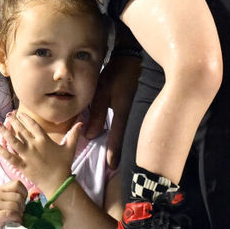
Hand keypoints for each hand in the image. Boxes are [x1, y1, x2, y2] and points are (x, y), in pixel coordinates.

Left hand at [0, 112, 77, 195]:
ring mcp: (27, 156)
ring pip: (13, 141)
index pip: (33, 125)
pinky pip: (10, 157)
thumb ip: (74, 134)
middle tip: (8, 115)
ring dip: (5, 132)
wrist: (58, 182)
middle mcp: (34, 146)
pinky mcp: (22, 166)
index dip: (25, 118)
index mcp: (44, 140)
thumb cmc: (64, 165)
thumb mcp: (70, 148)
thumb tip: (81, 123)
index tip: (19, 113)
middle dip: (13, 121)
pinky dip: (2, 151)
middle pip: (21, 131)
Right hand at [0, 178, 26, 228]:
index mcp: (1, 189)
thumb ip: (18, 197)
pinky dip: (16, 218)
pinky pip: (10, 213)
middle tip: (19, 213)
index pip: (17, 184)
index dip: (23, 193)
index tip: (22, 202)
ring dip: (19, 214)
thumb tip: (31, 195)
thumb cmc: (5, 218)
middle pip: (18, 197)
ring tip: (16, 218)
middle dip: (22, 206)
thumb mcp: (10, 203)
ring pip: (15, 205)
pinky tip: (16, 222)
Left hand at [84, 53, 140, 167]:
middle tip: (118, 170)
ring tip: (121, 161)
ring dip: (126, 146)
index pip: (118, 135)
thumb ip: (96, 113)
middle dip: (122, 154)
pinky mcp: (140, 108)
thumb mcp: (102, 91)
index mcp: (123, 110)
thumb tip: (90, 135)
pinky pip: (133, 125)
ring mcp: (139, 111)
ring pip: (131, 133)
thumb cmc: (116, 74)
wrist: (133, 58)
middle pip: (127, 139)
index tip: (112, 167)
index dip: (114, 151)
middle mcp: (133, 114)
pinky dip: (128, 135)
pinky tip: (125, 142)